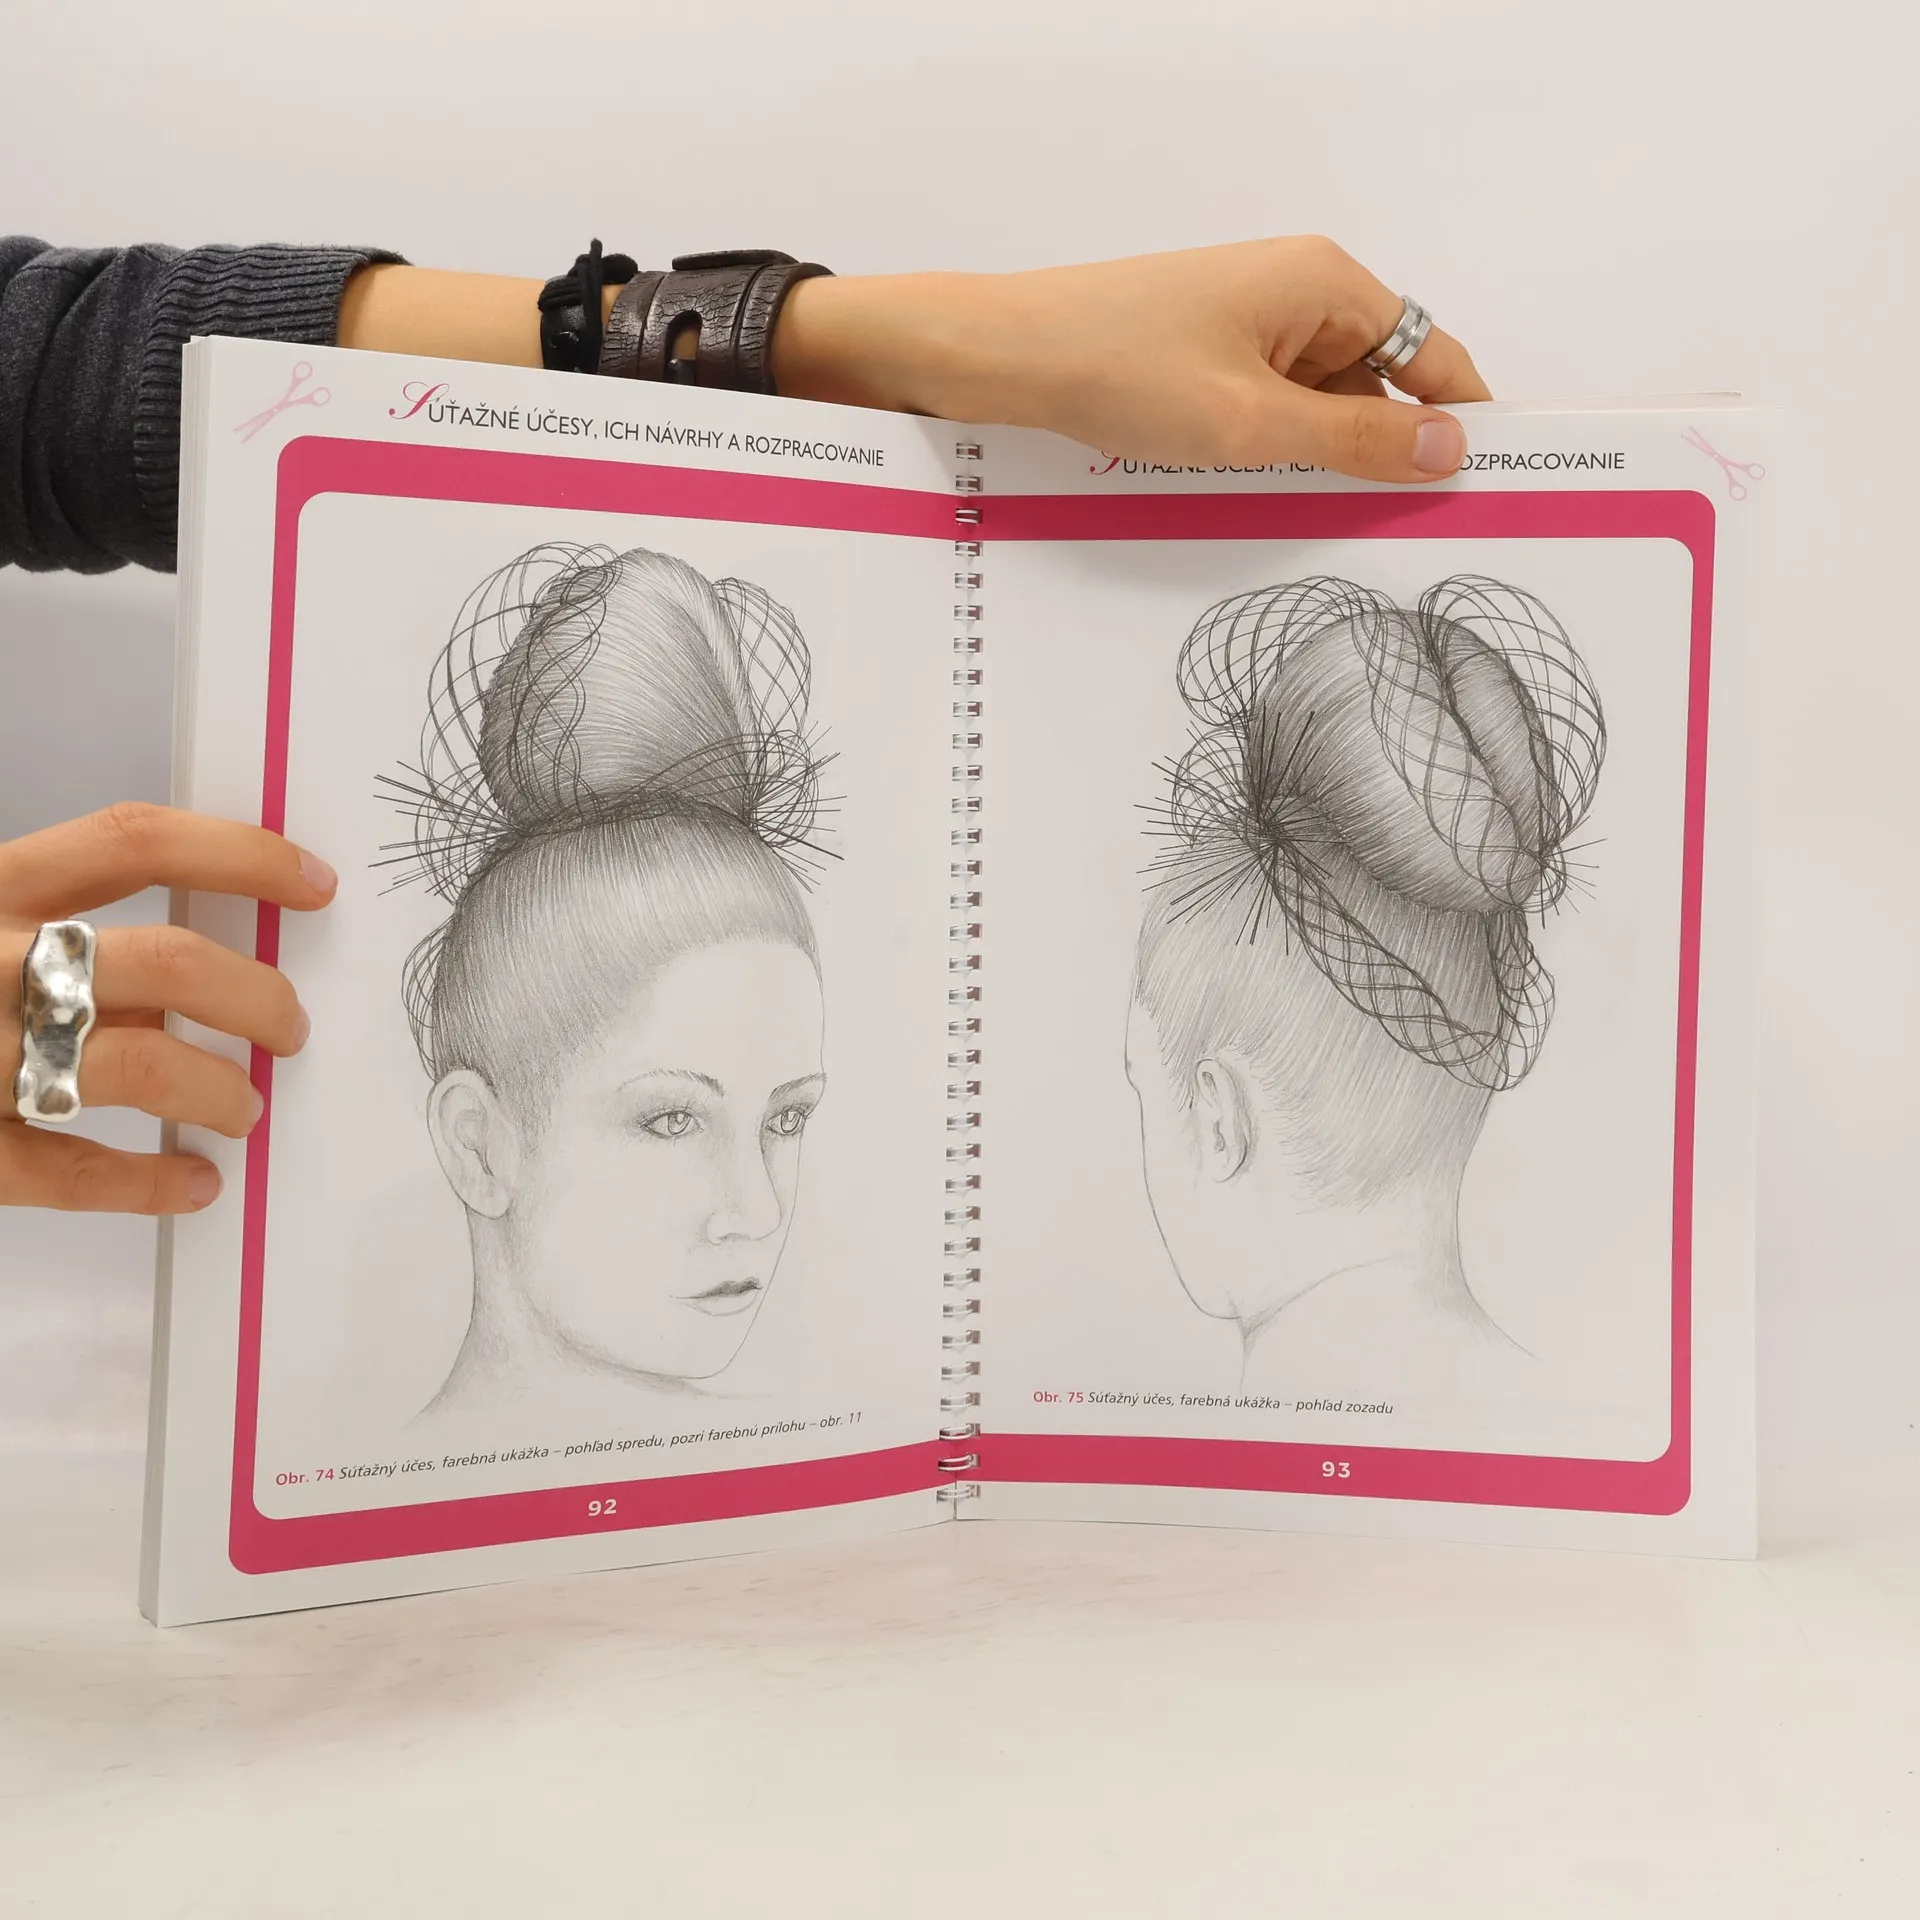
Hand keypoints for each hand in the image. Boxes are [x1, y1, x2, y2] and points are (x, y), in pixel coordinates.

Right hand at [0, 804, 333, 1214]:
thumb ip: (41, 917)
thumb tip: (192, 950)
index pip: (133, 840)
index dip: (241, 853)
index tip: (316, 882)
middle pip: (167, 960)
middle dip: (256, 995)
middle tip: (290, 1026)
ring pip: (143, 1067)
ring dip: (221, 1091)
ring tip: (246, 1108)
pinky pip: (68, 1172)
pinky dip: (148, 1184)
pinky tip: (195, 1184)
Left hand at [773, 236, 1490, 483]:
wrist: (1003, 355)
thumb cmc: (1122, 369)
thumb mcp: (1252, 423)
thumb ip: (1356, 441)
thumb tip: (1451, 451)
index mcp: (1326, 284)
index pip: (1433, 354)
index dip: (1461, 420)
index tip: (1486, 489)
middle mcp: (1296, 294)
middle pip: (1378, 385)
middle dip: (1384, 453)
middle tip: (1398, 537)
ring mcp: (1247, 326)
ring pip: (1317, 408)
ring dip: (1319, 462)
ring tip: (1318, 524)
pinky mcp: (1205, 357)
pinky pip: (1267, 411)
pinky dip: (1271, 454)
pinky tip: (1258, 499)